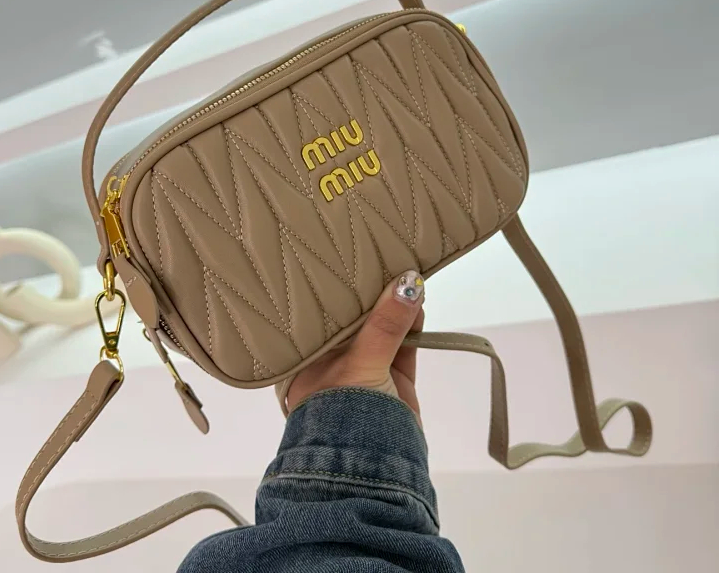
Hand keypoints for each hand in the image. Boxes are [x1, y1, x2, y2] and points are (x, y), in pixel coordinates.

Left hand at [285, 271, 425, 422]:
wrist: (372, 472)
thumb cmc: (344, 414)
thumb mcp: (361, 363)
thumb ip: (385, 324)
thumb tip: (407, 282)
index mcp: (310, 356)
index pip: (324, 313)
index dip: (340, 288)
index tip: (353, 258)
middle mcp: (335, 361)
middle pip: (358, 318)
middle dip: (375, 294)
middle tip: (388, 256)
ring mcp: (367, 370)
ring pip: (385, 329)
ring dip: (398, 306)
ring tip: (409, 273)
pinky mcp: (395, 381)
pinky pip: (405, 344)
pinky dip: (413, 324)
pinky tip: (418, 300)